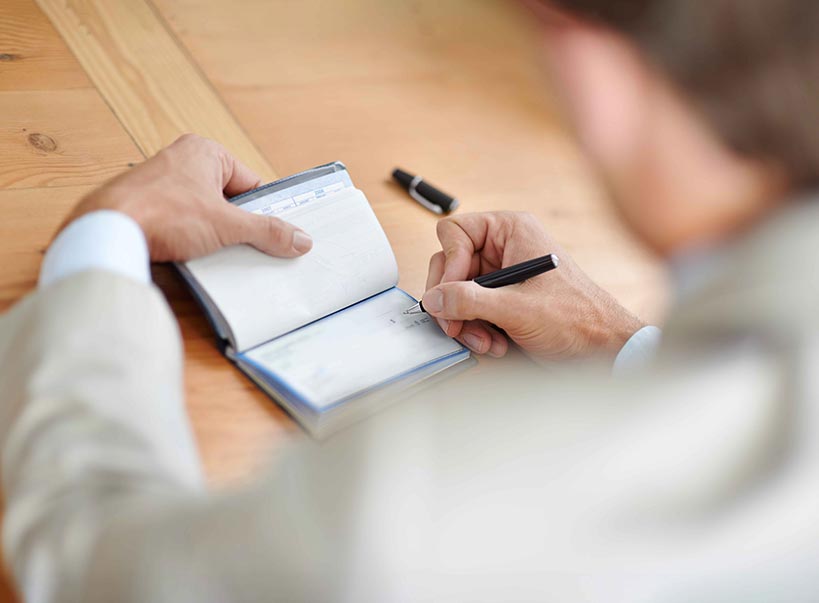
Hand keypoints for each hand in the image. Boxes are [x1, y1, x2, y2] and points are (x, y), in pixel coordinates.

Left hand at [59, 134, 312, 261]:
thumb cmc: (163, 213)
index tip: (274, 235)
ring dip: (213, 237)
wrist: (107, 230)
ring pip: (204, 215)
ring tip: (215, 254)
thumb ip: (267, 231)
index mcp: (205, 152)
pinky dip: (188, 241)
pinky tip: (190, 257)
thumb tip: (301, 240)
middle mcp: (181, 161)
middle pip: (228, 201)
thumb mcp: (227, 225)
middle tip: (246, 248)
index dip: (262, 212)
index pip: (250, 184)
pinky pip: (180, 225)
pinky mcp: (145, 208)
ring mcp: (160, 185)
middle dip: (238, 226)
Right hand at [423, 212, 643, 361]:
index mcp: (511, 231)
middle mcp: (504, 248)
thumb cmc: (578, 318)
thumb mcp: (517, 308)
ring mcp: (502, 275)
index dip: (449, 264)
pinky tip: (495, 343)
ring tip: (485, 340)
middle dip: (453, 301)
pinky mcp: (503, 300)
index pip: (455, 233)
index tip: (451, 293)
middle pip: (450, 265)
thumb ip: (469, 300)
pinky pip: (470, 310)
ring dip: (465, 322)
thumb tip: (434, 299)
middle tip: (455, 325)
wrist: (603, 349)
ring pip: (457, 293)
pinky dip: (476, 330)